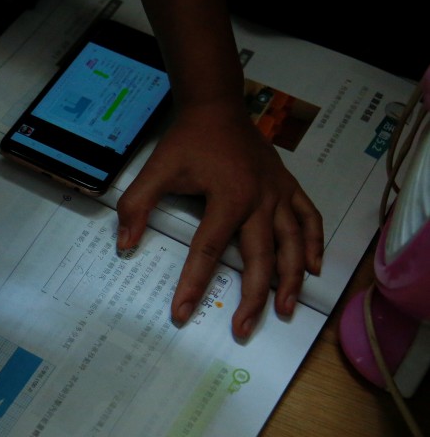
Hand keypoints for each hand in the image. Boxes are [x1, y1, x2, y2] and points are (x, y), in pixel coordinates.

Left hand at [116, 100, 323, 339]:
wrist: (217, 106)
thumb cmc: (187, 140)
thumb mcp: (155, 169)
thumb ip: (136, 206)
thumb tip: (124, 244)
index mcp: (227, 197)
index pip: (208, 251)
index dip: (193, 285)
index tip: (181, 314)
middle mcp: (260, 199)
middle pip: (260, 258)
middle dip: (252, 298)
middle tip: (243, 330)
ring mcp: (279, 193)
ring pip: (293, 244)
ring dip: (290, 280)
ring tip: (285, 311)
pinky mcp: (288, 187)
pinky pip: (309, 219)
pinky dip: (313, 245)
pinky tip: (311, 270)